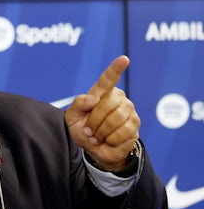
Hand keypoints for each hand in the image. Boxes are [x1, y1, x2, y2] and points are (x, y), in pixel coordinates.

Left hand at [64, 55, 139, 171]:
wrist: (93, 148)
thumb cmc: (83, 128)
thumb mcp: (72, 116)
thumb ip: (78, 103)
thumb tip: (93, 99)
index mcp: (102, 92)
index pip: (108, 79)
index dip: (115, 69)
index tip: (123, 59)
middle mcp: (119, 98)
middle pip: (107, 104)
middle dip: (94, 120)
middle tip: (89, 129)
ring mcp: (130, 112)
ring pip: (116, 120)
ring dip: (101, 132)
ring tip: (98, 135)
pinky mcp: (135, 126)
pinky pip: (122, 133)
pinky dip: (110, 140)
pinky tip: (108, 140)